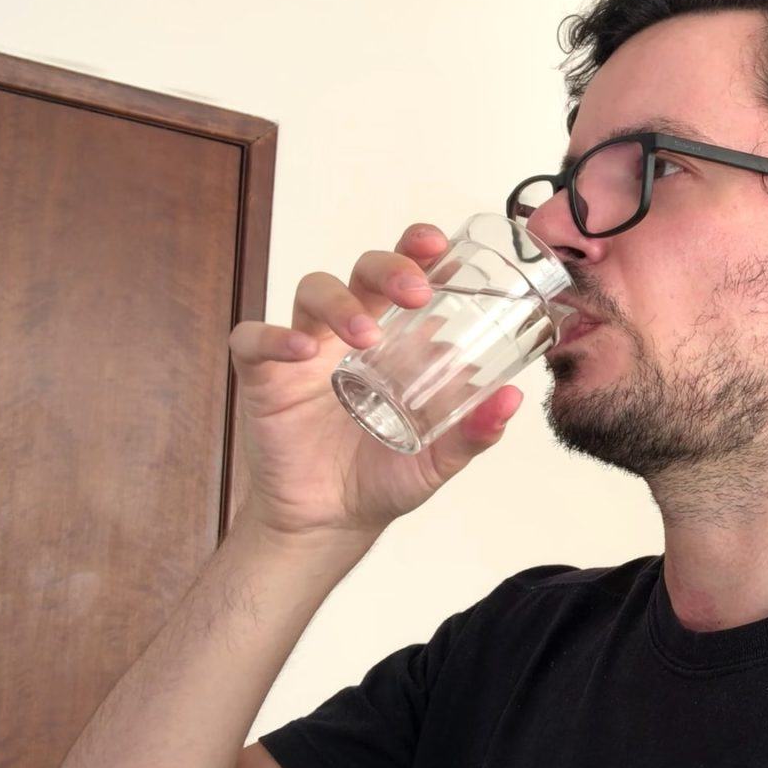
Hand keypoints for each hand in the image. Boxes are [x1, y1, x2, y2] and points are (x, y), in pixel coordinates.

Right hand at [226, 223, 523, 549]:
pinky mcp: (265, 376)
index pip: (407, 274)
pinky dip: (274, 337)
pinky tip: (302, 352)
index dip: (418, 249)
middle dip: (389, 268)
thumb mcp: (439, 459)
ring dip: (341, 304)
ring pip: (313, 291)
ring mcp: (307, 350)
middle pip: (363, 271)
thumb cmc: (385, 477)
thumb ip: (474, 432)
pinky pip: (254, 339)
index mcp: (398, 339)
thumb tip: (513, 399)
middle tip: (415, 291)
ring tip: (365, 337)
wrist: (331, 523)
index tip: (439, 245)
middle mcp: (351, 332)